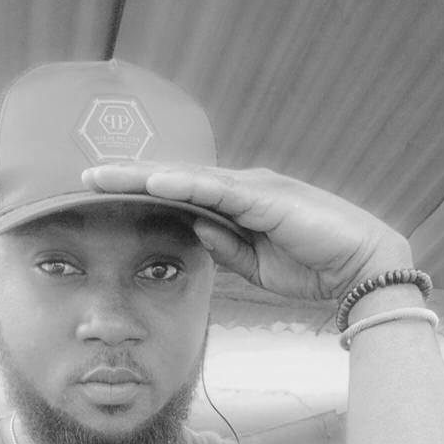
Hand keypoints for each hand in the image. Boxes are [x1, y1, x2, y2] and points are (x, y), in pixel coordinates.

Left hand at [82, 163, 412, 301]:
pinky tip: (155, 181)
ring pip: (189, 177)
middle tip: (85, 177)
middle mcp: (238, 189)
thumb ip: (223, 246)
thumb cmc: (310, 265)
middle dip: (129, 178)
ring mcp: (252, 189)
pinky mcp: (267, 198)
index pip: (178, 195)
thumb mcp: (254, 265)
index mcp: (234, 205)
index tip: (101, 197)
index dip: (140, 193)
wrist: (358, 267)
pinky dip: (187, 184)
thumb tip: (191, 228)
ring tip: (105, 176)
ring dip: (145, 176)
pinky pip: (219, 189)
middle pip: (174, 178)